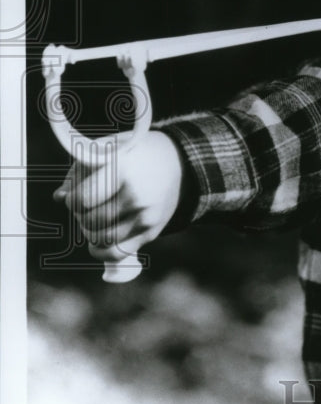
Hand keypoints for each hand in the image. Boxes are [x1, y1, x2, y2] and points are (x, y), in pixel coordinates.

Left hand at [53, 130, 183, 263]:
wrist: (178, 163)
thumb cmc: (136, 154)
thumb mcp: (108, 150)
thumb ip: (79, 172)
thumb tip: (60, 198)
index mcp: (123, 171)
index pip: (82, 200)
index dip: (72, 201)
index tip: (76, 195)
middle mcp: (136, 196)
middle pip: (90, 221)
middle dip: (81, 217)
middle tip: (87, 207)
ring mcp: (146, 217)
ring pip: (101, 240)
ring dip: (90, 233)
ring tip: (94, 220)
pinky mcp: (151, 232)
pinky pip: (117, 253)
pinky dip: (101, 250)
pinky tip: (98, 239)